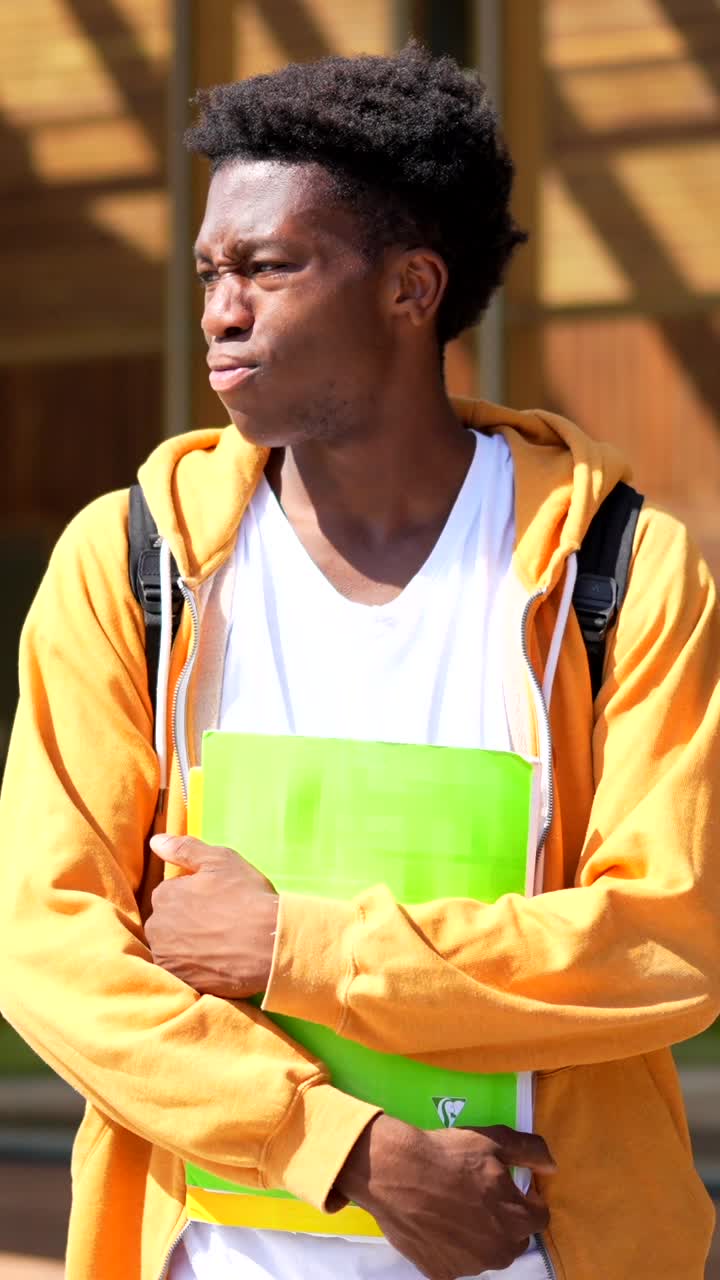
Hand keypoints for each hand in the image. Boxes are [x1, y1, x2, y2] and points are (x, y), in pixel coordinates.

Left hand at [145, 835, 277, 997]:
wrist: (268, 945)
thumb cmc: (246, 897)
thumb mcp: (220, 860)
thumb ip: (185, 848)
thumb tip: (155, 841)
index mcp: (164, 895)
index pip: (171, 892)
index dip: (195, 895)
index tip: (217, 900)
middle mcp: (157, 928)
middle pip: (168, 921)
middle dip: (186, 920)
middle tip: (219, 923)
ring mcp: (167, 957)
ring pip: (173, 946)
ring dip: (188, 944)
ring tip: (219, 944)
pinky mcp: (180, 981)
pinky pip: (183, 970)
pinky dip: (195, 966)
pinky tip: (216, 962)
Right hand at [335, 1116, 554, 1279]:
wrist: (397, 1173)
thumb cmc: (448, 1154)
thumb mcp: (494, 1140)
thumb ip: (531, 1152)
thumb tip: (552, 1167)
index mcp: (516, 1219)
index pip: (539, 1218)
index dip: (528, 1200)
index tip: (511, 1187)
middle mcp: (498, 1251)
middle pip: (515, 1239)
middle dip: (506, 1221)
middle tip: (482, 1196)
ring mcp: (469, 1267)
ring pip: (487, 1253)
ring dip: (481, 1235)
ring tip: (457, 1208)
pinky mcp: (442, 1274)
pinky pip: (457, 1262)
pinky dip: (454, 1247)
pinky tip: (440, 1223)